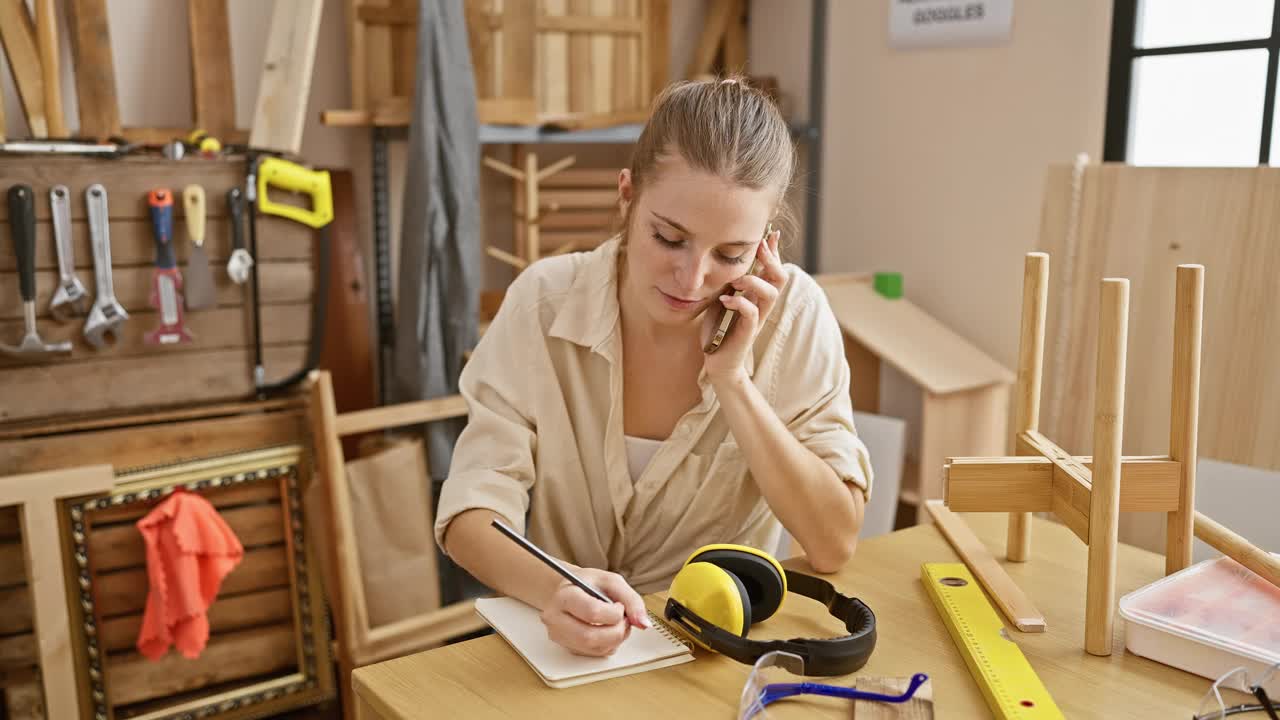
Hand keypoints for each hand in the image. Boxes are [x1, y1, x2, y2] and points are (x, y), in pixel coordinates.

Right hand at [539, 568, 651, 656]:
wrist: (568, 591)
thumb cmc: (588, 584)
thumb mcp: (610, 581)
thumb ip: (631, 599)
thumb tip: (643, 623)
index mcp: (564, 597)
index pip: (592, 612)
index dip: (614, 613)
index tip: (619, 606)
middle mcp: (556, 619)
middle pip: (590, 637)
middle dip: (617, 631)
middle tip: (624, 619)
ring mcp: (560, 637)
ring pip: (595, 649)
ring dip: (616, 639)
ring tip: (618, 623)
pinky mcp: (569, 648)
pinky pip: (596, 654)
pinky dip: (610, 644)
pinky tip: (608, 630)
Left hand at [701, 228, 785, 381]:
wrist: (717, 361)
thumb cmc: (720, 329)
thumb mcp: (724, 298)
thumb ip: (730, 282)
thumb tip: (728, 258)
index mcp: (757, 296)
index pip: (773, 269)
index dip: (774, 251)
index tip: (771, 232)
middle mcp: (762, 306)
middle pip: (779, 278)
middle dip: (771, 260)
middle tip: (758, 246)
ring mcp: (756, 320)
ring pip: (770, 294)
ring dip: (754, 281)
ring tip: (736, 279)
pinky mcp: (747, 333)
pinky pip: (751, 314)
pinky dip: (739, 303)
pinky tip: (726, 299)